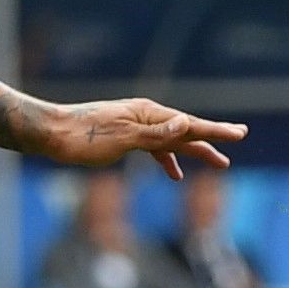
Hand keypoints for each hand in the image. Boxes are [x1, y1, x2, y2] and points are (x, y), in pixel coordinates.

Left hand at [37, 98, 247, 179]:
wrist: (48, 134)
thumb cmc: (82, 137)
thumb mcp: (121, 138)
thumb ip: (155, 134)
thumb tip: (185, 123)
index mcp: (148, 114)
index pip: (189, 124)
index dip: (216, 131)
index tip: (240, 134)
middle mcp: (144, 116)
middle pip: (185, 129)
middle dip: (212, 138)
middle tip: (238, 139)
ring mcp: (133, 126)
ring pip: (171, 140)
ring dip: (193, 151)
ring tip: (216, 161)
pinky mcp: (121, 136)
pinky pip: (153, 147)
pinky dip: (166, 159)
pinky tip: (173, 173)